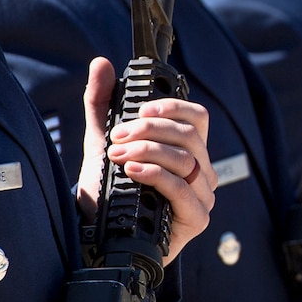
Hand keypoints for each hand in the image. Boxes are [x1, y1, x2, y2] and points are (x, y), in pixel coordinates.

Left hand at [78, 57, 215, 264]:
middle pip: (190, 135)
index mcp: (187, 150)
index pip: (198, 118)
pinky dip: (157, 176)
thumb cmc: (110, 192)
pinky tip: (134, 171)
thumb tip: (101, 64)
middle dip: (150, 130)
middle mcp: (201, 170)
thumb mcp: (103, 143)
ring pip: (187, 159)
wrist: (100, 237)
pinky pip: (183, 188)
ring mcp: (202, 195)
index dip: (173, 107)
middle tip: (117, 137)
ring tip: (118, 155)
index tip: (140, 110)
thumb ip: (102, 104)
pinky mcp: (196, 219)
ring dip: (148, 151)